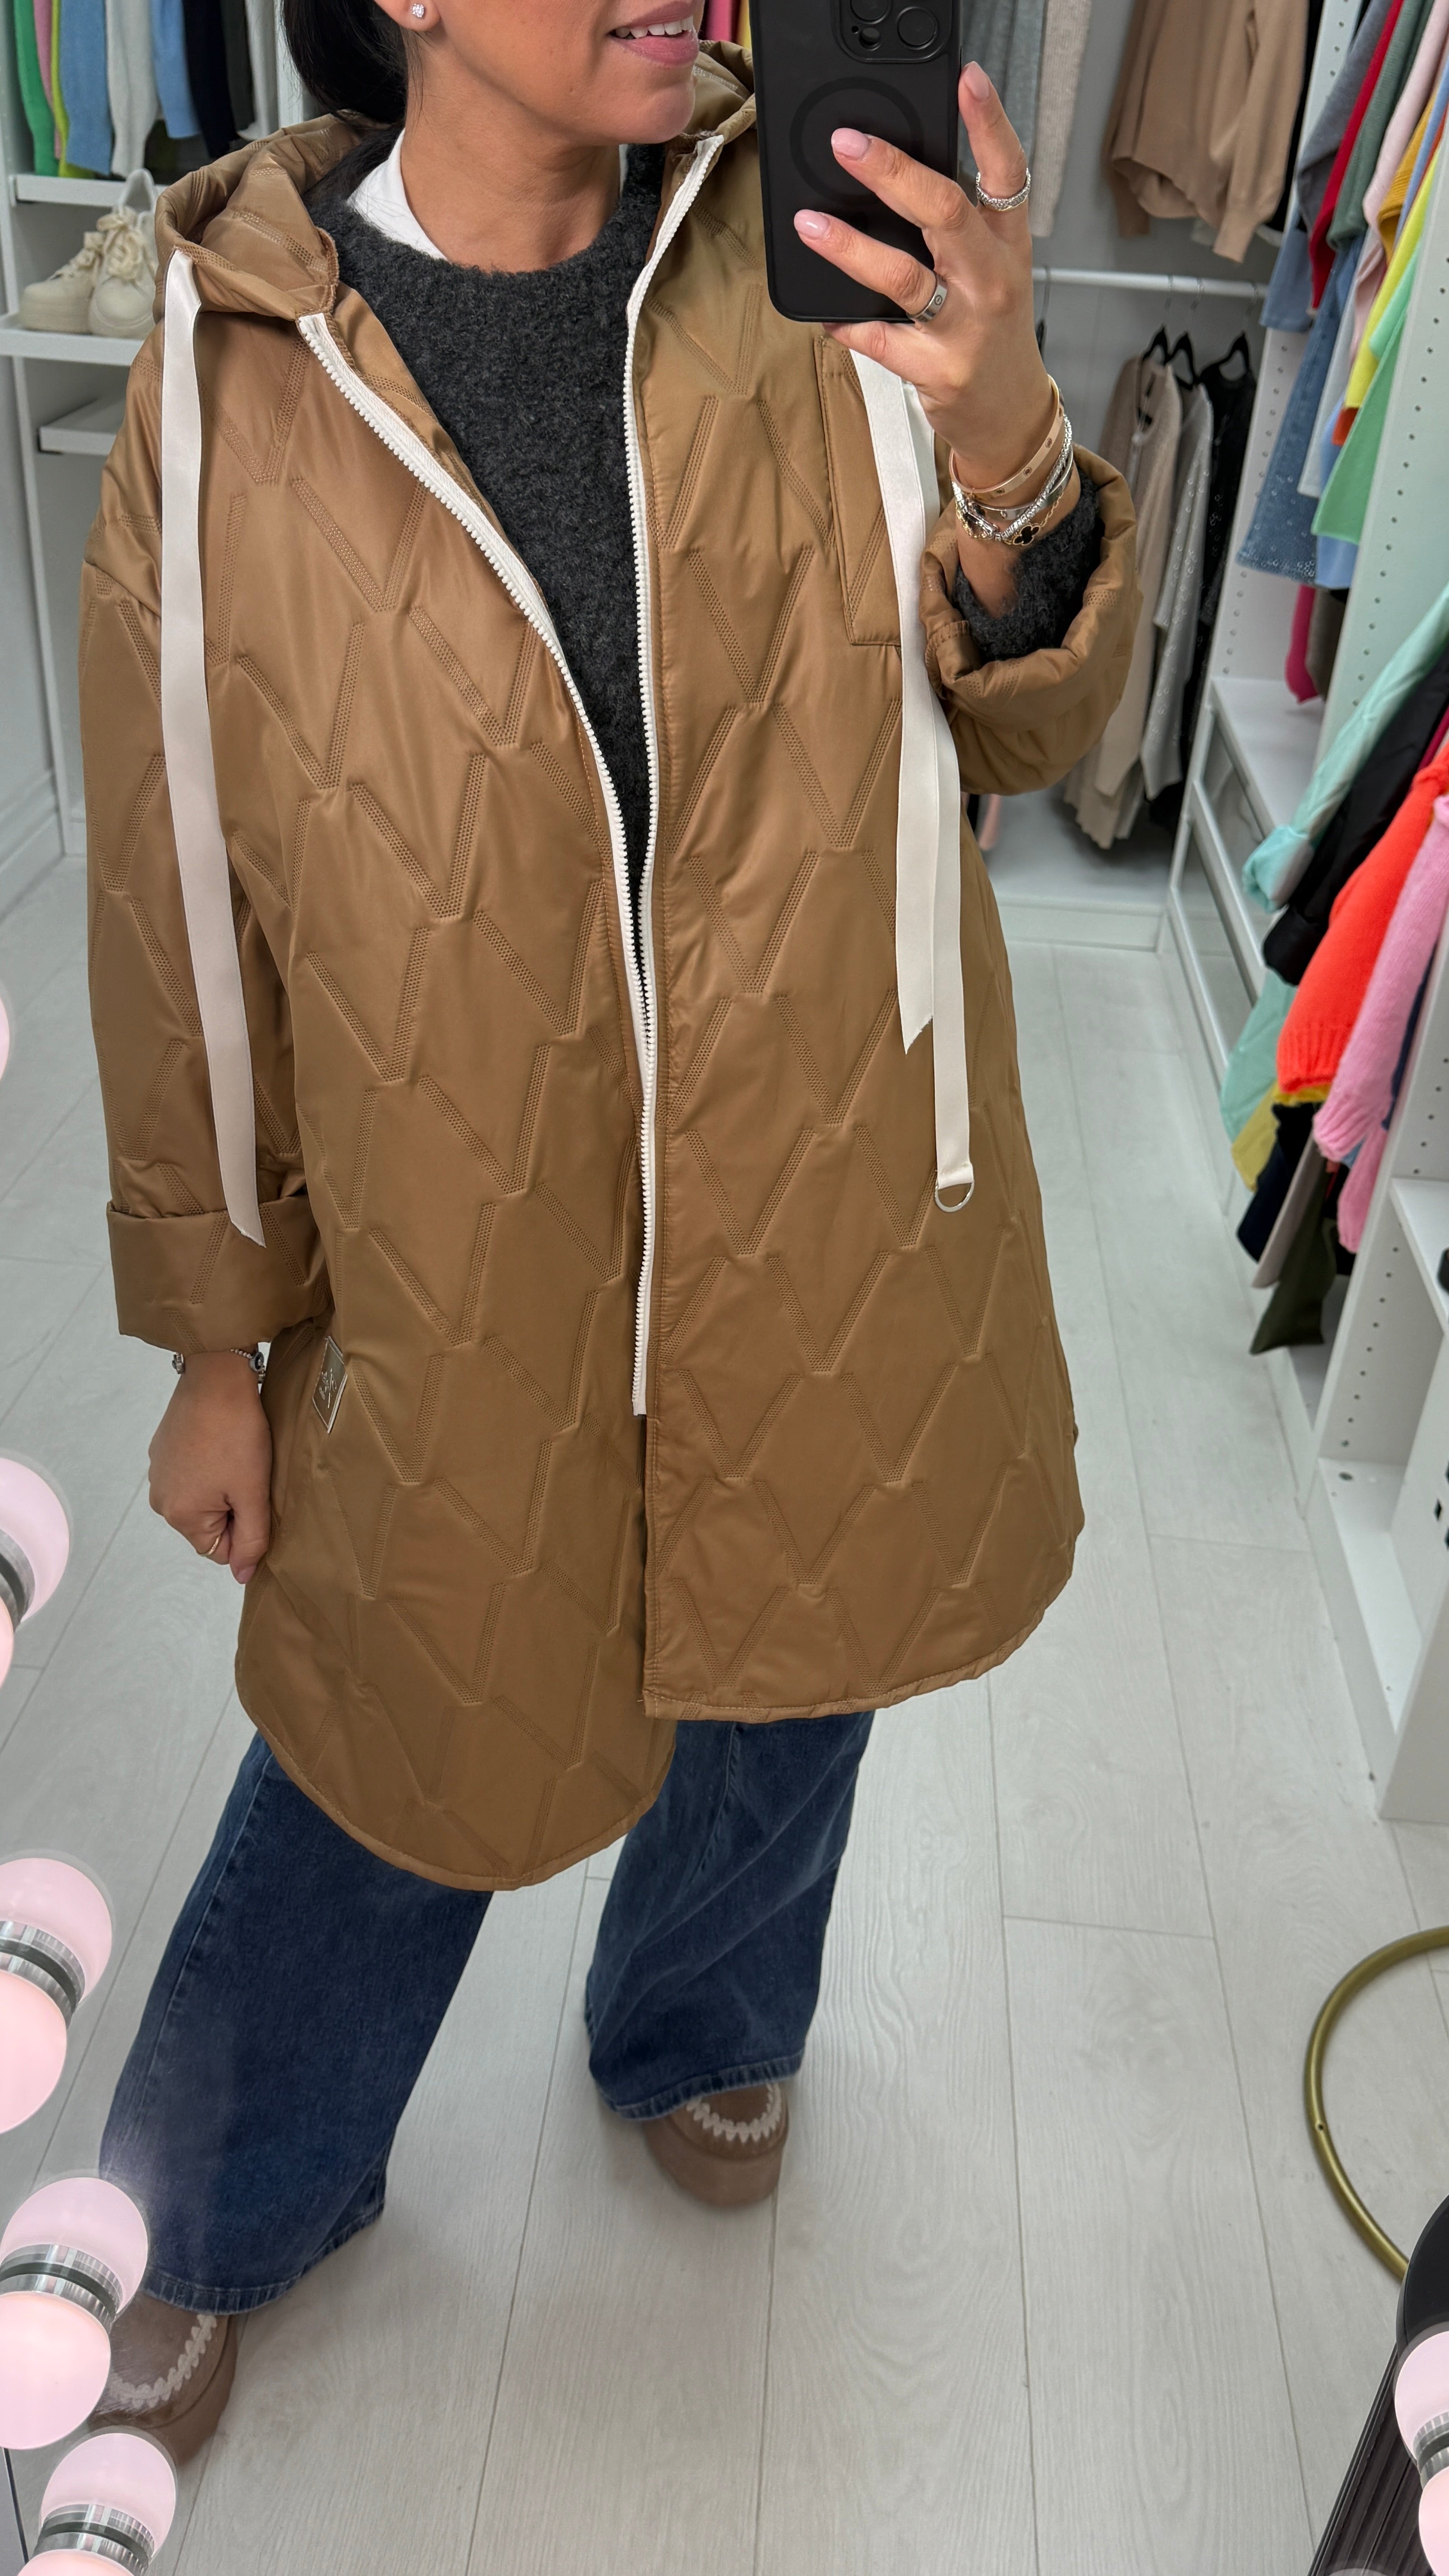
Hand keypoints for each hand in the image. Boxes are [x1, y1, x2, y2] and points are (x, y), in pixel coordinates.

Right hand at [148, 1352, 271, 1584]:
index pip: (218, 1549)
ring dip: (222, 1485)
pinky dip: (210, 1465)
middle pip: (207, 1524)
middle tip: (248, 1474)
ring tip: (236, 1456)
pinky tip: (223, 1443)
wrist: (216, 1377)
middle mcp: (159, 1499)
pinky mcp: (162, 1450)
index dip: (244, 1529)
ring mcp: (158, 1472)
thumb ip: (251, 1539)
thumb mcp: (252, 1492)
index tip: (253, 1496)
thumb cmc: (237, 1435)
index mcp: (179, 1515)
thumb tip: (242, 1577)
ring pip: (201, 1498)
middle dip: (232, 1506)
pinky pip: (192, 1474)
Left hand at [793, 64, 1076, 607]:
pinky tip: (824, 314)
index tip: (967, 80)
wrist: (1010, 416)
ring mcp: (966, 328)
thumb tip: (893, 176)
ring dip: (852, 248)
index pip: (1007, 173)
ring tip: (810, 224)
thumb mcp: (993, 270)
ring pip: (905, 277)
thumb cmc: (992, 334)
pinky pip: (881, 341)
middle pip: (947, 212)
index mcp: (1007, 244)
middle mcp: (992, 281)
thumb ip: (958, 226)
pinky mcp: (939, 371)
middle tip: (848, 144)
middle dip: (895, 173)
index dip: (989, 123)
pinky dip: (848, 324)